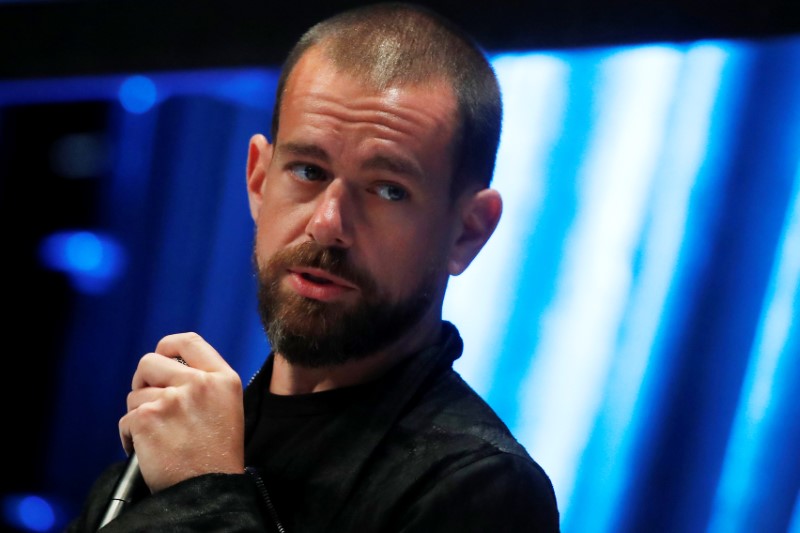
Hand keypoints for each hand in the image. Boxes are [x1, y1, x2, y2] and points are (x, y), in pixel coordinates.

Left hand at [118, 332, 244, 492]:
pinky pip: (126, 419)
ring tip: (157, 435)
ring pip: (136, 394)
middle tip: (149, 400)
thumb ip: (205, 383)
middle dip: (143, 380)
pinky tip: (147, 450)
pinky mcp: (148, 418)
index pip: (189, 341)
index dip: (168, 346)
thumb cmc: (217, 455)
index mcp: (223, 378)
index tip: (161, 356)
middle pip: (151, 361)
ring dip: (139, 413)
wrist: (209, 490)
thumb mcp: (227, 407)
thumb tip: (170, 370)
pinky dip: (130, 436)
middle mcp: (199, 383)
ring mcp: (172, 399)